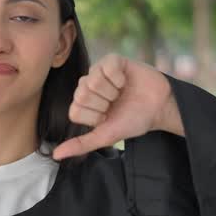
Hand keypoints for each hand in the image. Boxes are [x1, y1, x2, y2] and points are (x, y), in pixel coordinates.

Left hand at [50, 54, 176, 160]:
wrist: (159, 107)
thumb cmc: (133, 121)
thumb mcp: (106, 136)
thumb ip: (81, 144)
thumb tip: (56, 155)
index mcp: (83, 104)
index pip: (74, 111)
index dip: (94, 117)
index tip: (107, 117)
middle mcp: (87, 86)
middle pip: (81, 95)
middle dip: (104, 103)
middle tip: (116, 103)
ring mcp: (98, 71)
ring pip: (92, 81)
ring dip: (112, 91)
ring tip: (122, 92)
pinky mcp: (112, 60)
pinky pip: (106, 67)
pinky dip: (119, 77)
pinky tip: (125, 81)